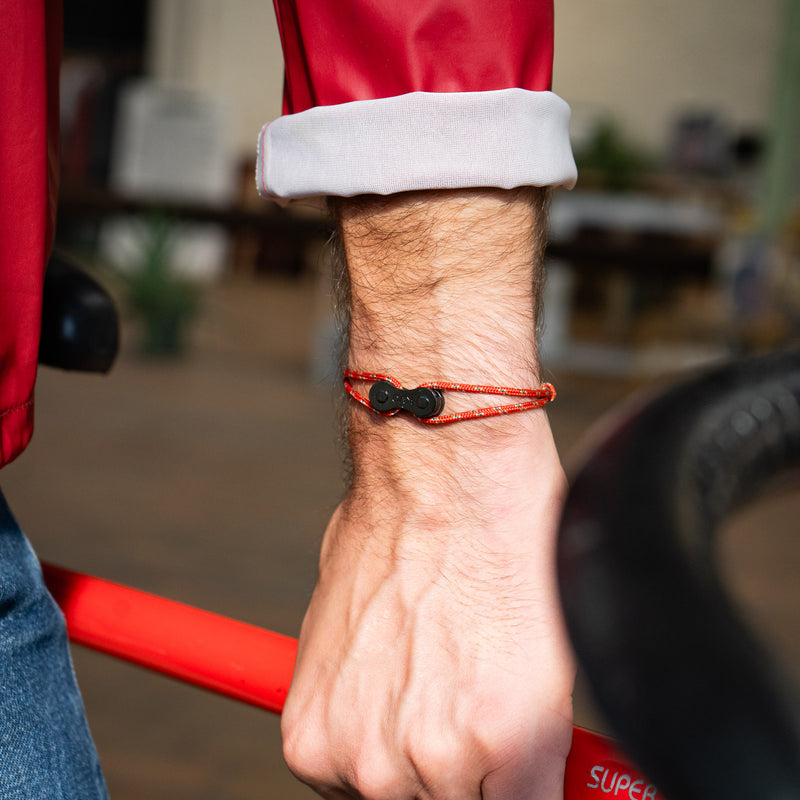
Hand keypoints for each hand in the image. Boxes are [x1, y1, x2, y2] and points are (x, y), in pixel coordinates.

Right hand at [282, 188, 574, 798]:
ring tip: (417, 679)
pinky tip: (379, 679)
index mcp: (516, 743)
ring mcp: (364, 748)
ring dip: (401, 761)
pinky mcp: (308, 729)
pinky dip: (355, 741)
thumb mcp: (550, 655)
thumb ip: (530, 745)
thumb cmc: (503, 536)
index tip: (504, 775)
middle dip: (462, 781)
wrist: (438, 466)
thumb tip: (528, 785)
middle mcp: (436, 759)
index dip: (515, 792)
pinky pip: (334, 776)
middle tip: (456, 715)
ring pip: (388, 798)